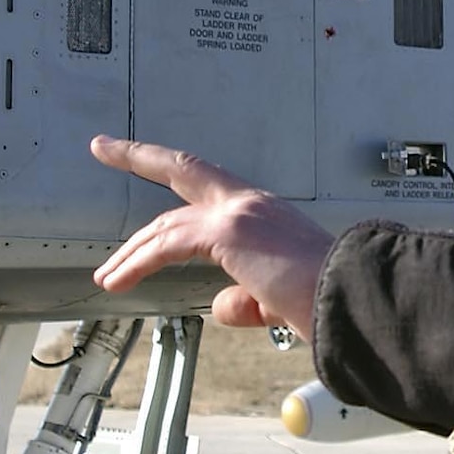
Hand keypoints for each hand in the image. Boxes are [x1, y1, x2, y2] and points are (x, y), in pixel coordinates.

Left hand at [90, 136, 334, 342]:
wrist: (349, 297)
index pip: (211, 185)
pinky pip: (167, 245)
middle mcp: (250, 203)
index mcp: (265, 213)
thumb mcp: (276, 298)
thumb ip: (244, 299)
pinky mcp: (227, 232)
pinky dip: (139, 262)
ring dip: (132, 250)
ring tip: (106, 275)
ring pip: (167, 222)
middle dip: (137, 158)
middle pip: (182, 173)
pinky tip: (122, 281)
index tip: (147, 156)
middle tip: (104, 148)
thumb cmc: (326, 300)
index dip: (175, 168)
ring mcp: (238, 213)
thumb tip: (219, 304)